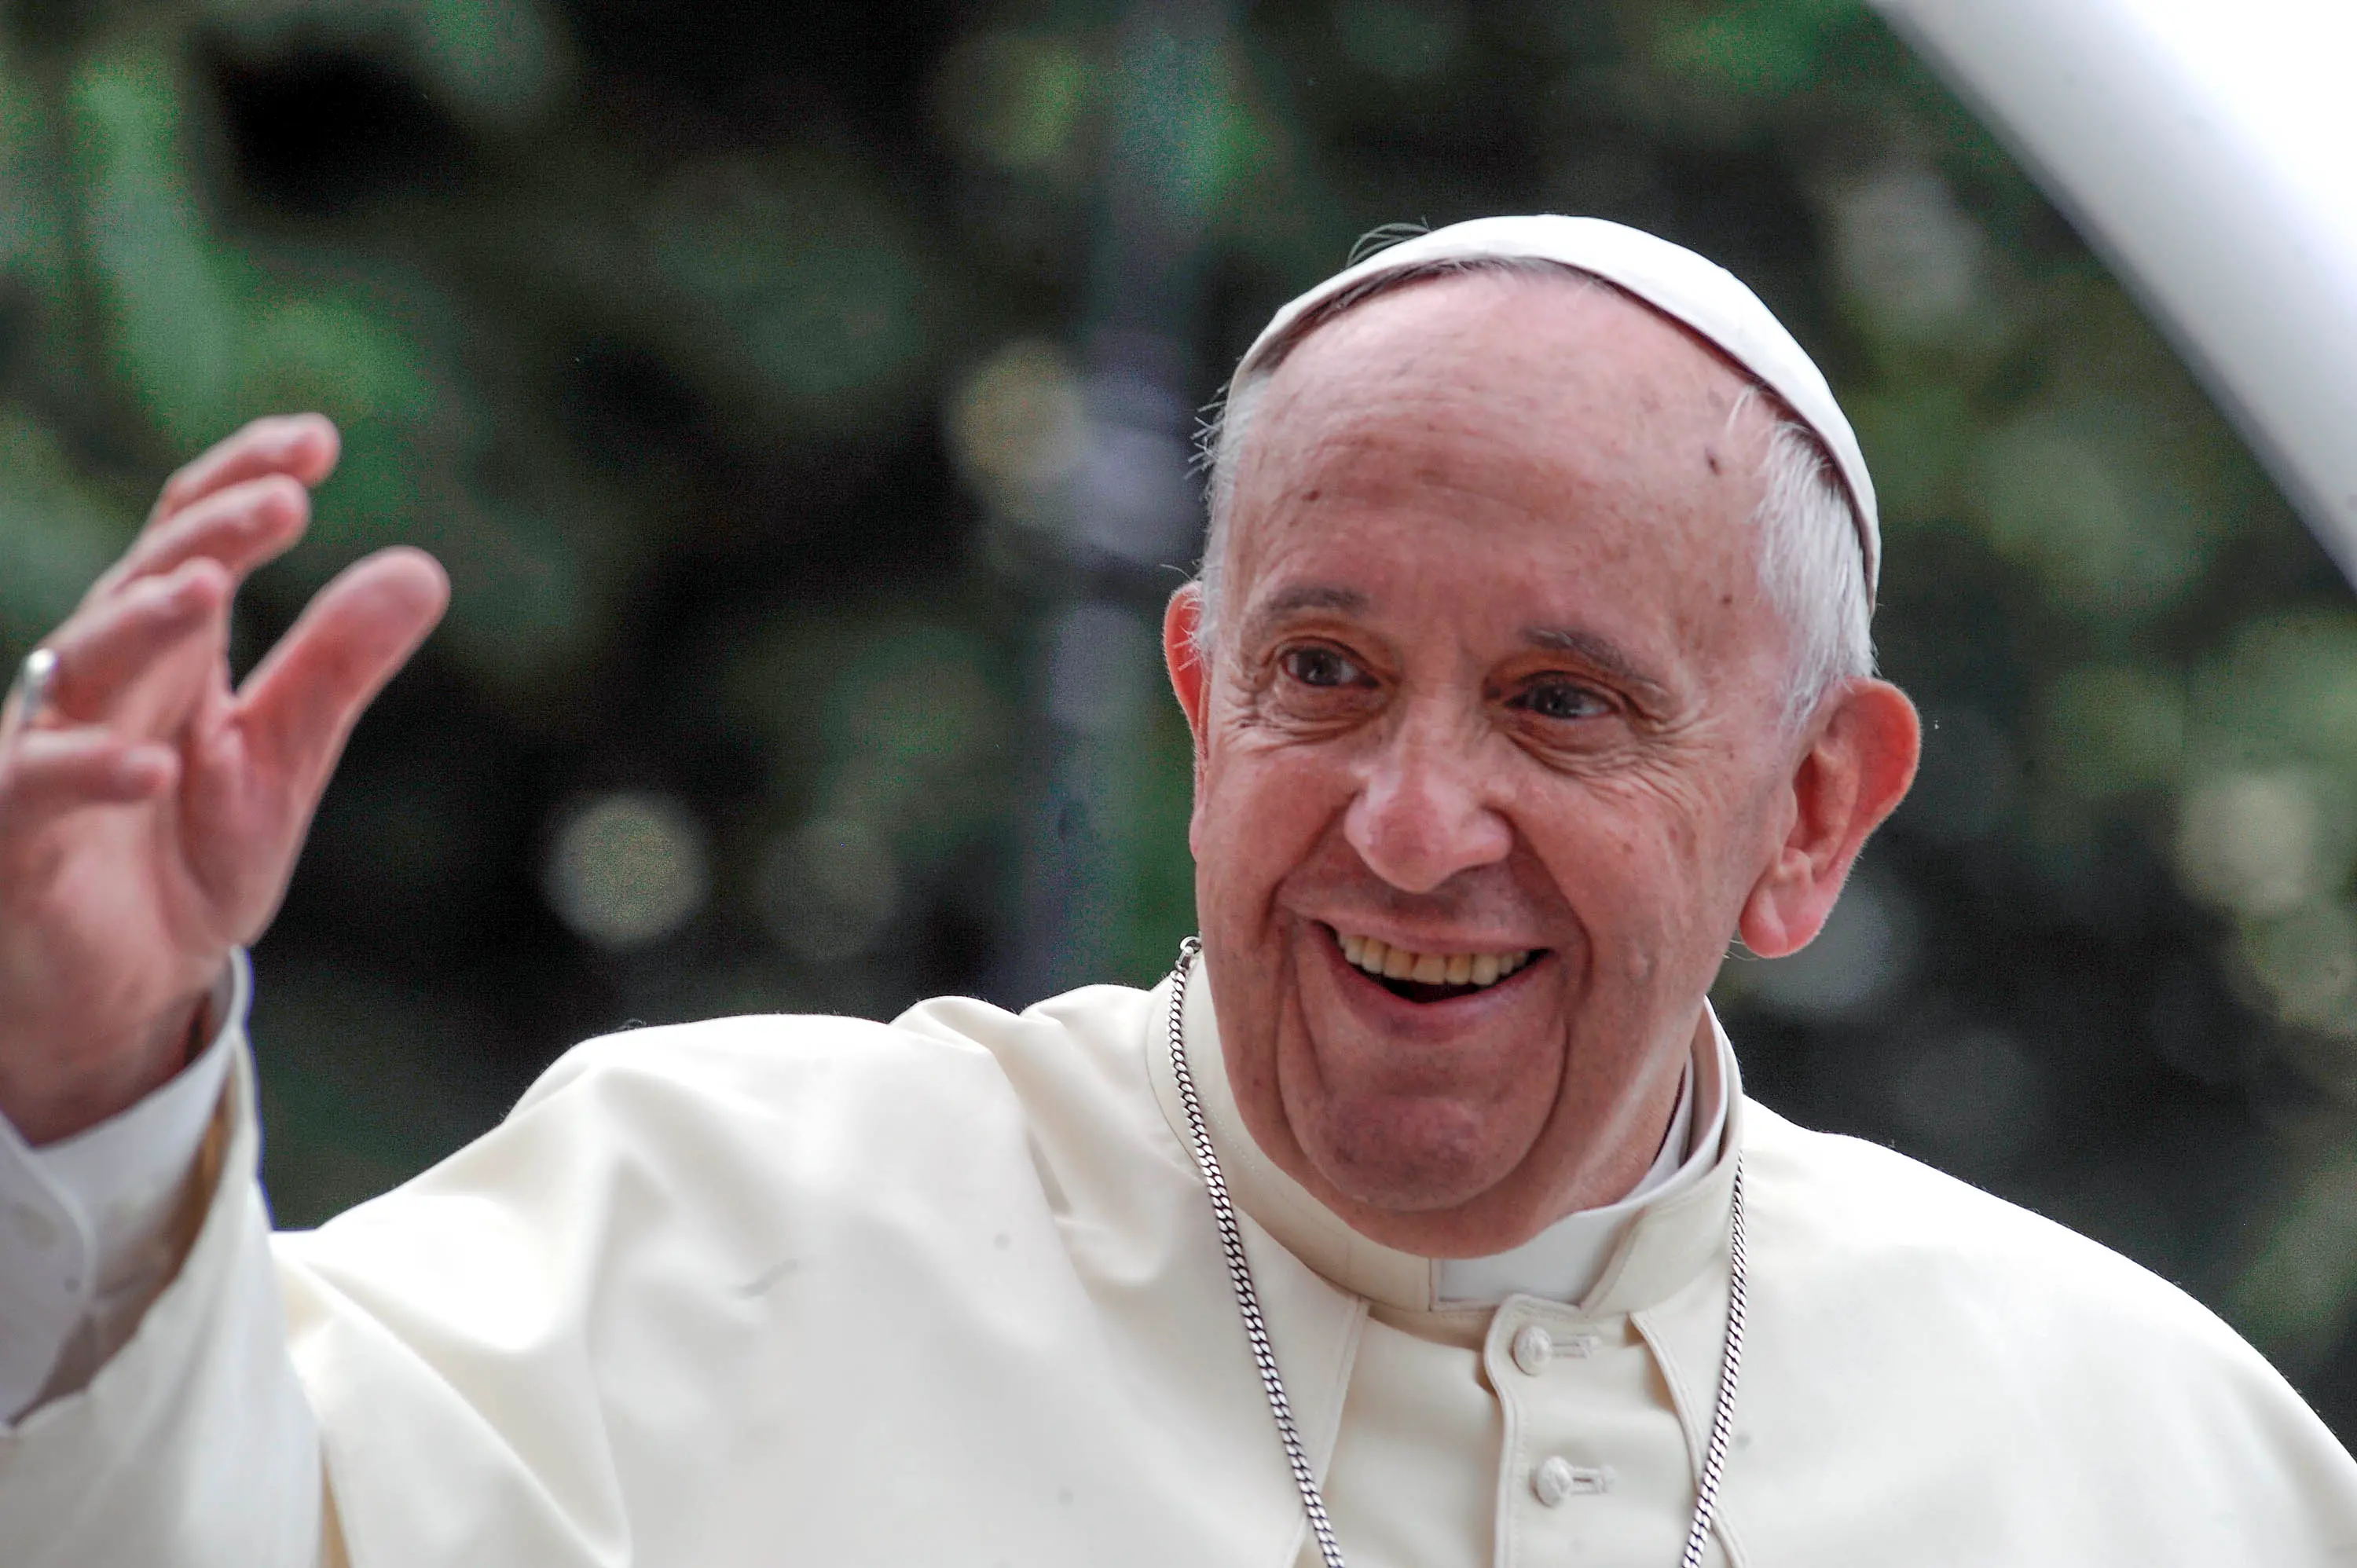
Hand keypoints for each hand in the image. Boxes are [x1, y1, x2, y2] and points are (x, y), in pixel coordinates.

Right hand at [0, 415, 447, 1144]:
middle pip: (142, 583)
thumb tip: (424, 568)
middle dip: (207, 535)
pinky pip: (41, 790)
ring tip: (210, 586)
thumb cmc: (180, 863)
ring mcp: (46, 752)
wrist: (114, 992)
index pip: (191, 541)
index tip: (317, 439)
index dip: (241, 483)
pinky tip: (156, 763)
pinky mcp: (10, 836)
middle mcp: (97, 686)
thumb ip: (336, 669)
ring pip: (80, 665)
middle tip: (284, 499)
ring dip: (143, 623)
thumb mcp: (281, 762)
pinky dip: (93, 771)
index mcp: (164, 658)